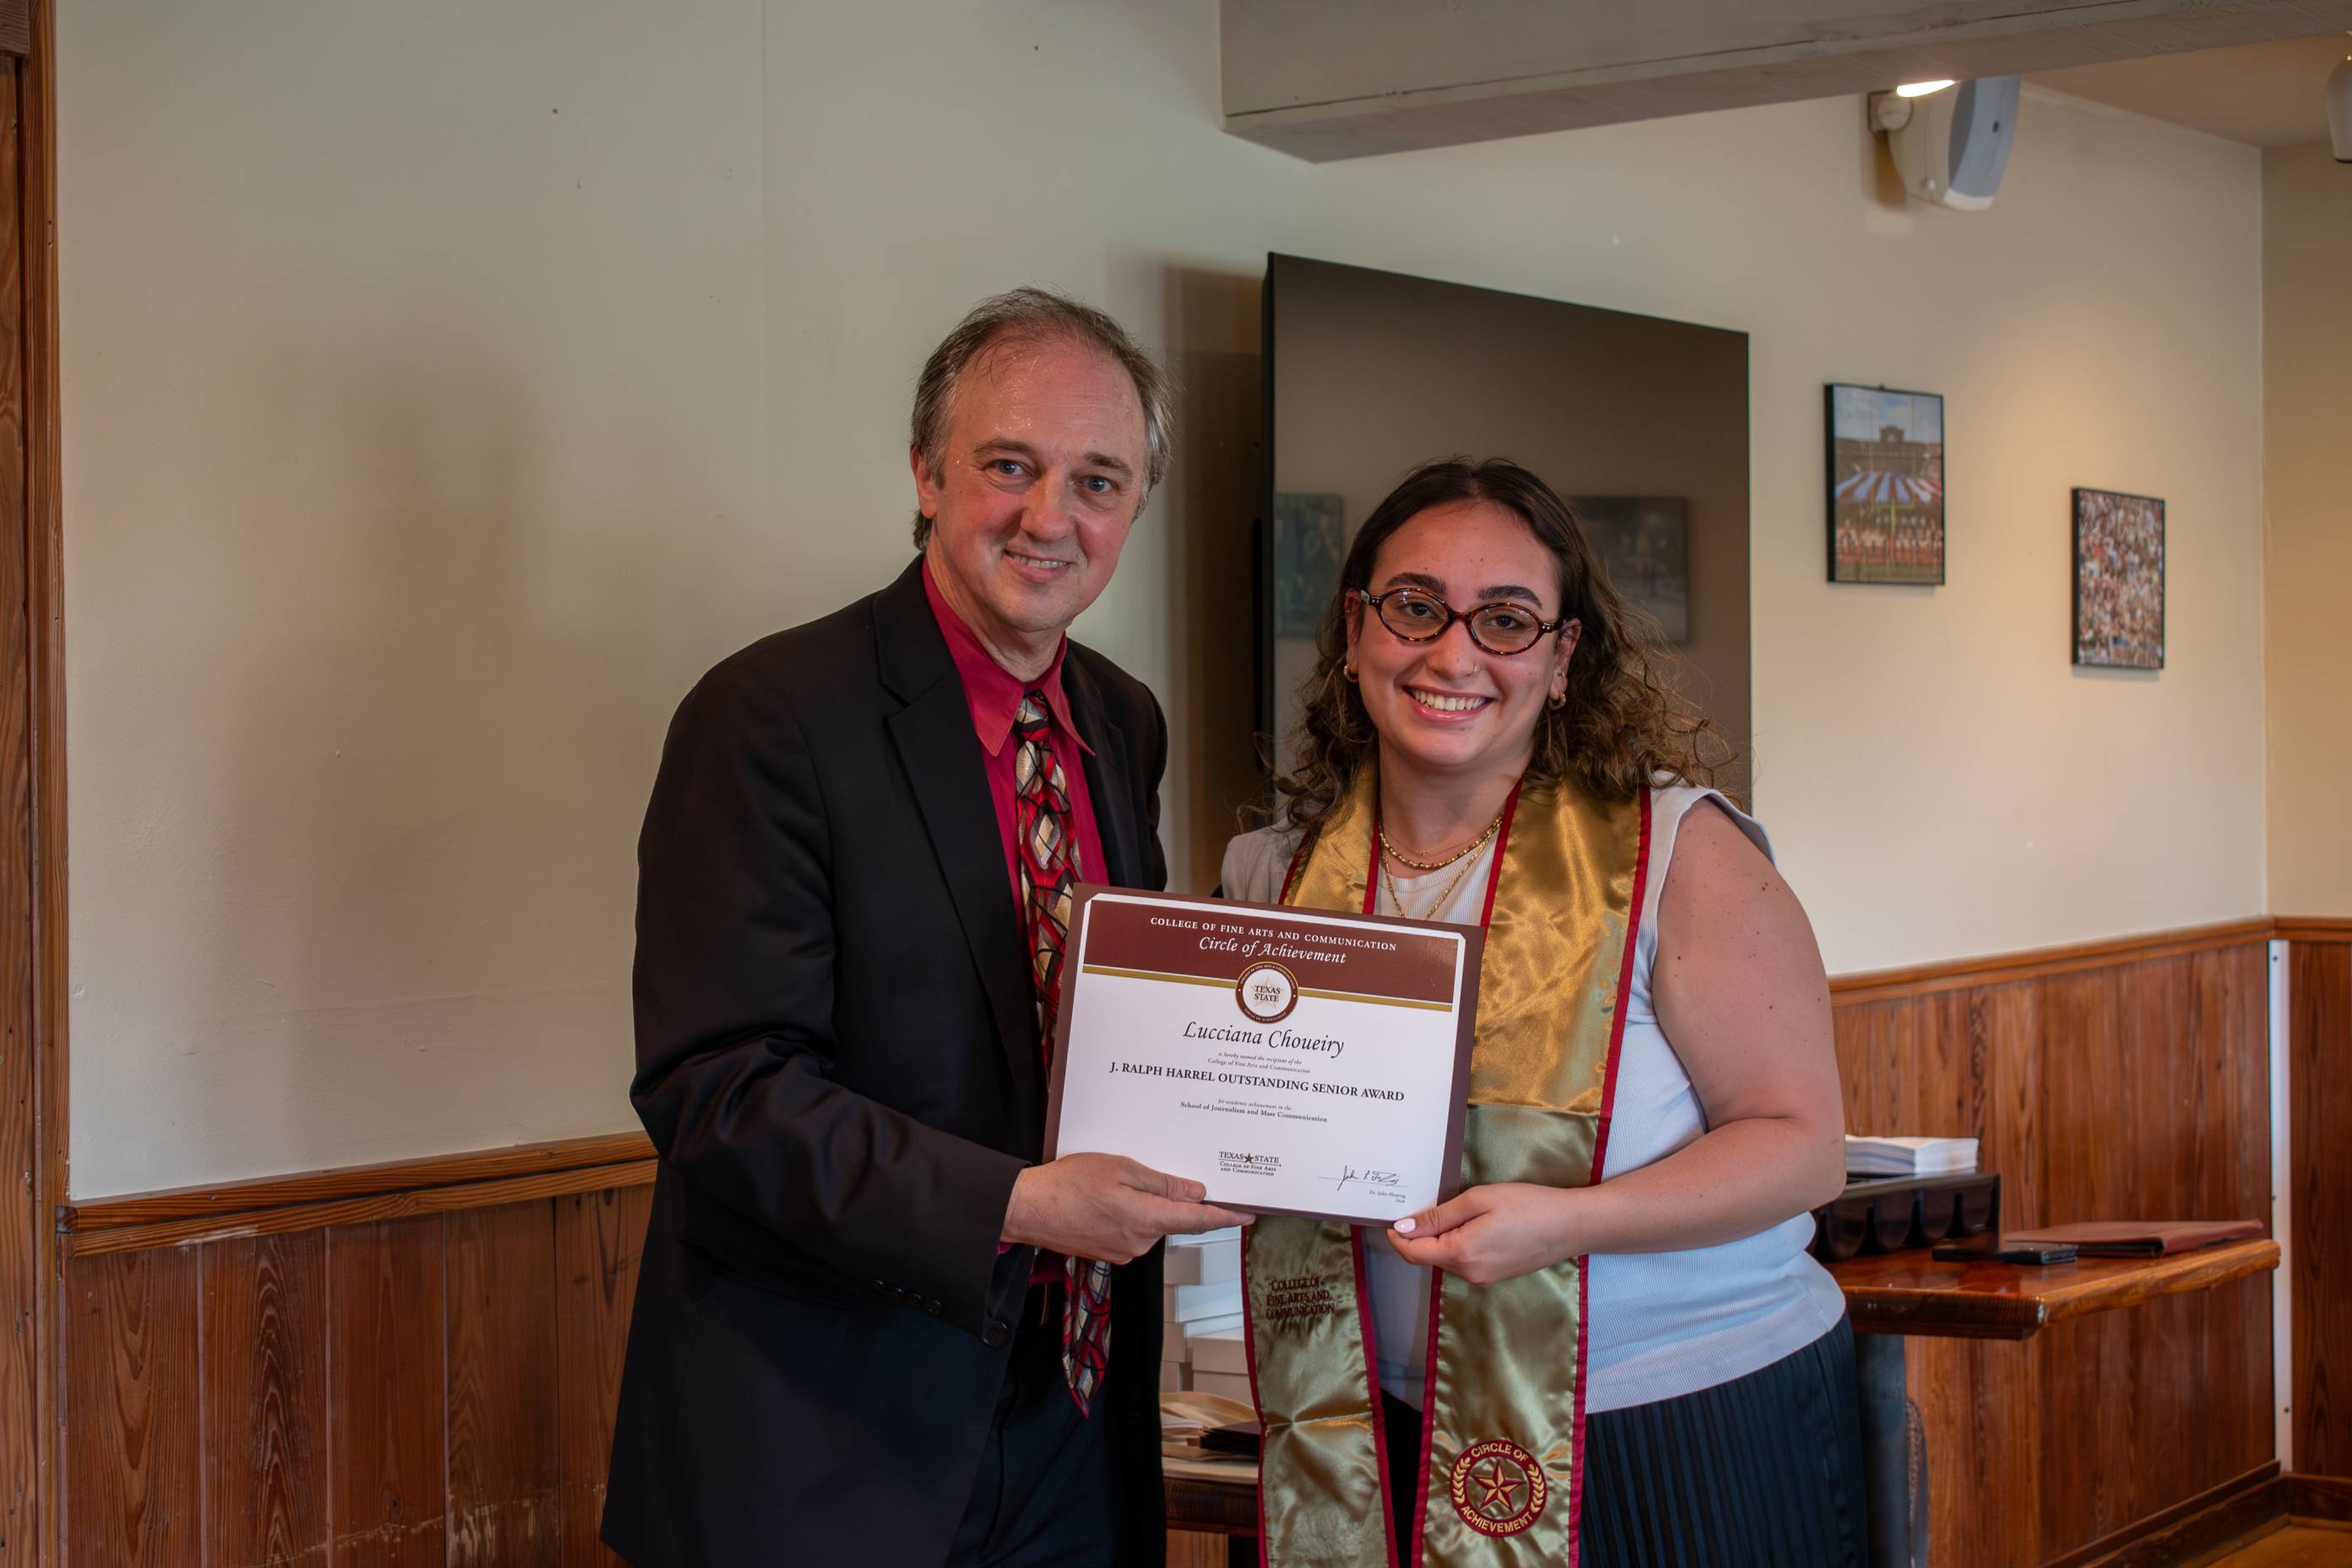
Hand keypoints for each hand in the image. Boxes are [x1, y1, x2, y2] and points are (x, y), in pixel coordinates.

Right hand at [1001, 1153, 1255, 1264]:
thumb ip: (1162, 1184)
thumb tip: (1195, 1194)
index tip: (1248, 1215)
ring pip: (1150, 1224)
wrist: (1028, 1208)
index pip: (1199, 1221)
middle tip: (1152, 1172)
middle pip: (1172, 1219)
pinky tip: (1107, 1197)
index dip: (1226, 1217)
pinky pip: (1131, 1230)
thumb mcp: (1122, 1170)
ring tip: (1116, 1182)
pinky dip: (1128, 1214)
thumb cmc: (1069, 1183)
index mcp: (1148, 1220)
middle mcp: (1140, 1242)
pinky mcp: (1108, 1252)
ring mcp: (1124, 1251)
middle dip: (1170, 1199)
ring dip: (1145, 1205)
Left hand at [1384, 1183, 1576, 1285]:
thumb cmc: (1528, 1206)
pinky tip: (1468, 1225)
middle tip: (1418, 1207)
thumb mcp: (1478, 1200)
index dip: (1397, 1238)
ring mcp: (1485, 1278)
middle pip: (1429, 1258)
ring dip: (1438, 1241)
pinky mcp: (1497, 1276)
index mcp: (1462, 1254)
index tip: (1390, 1220)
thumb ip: (1438, 1216)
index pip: (1414, 1253)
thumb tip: (1404, 1228)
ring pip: (1447, 1260)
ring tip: (1447, 1213)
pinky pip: (1465, 1262)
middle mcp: (1470, 1273)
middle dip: (1417, 1237)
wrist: (1571, 1226)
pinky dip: (1456, 1246)